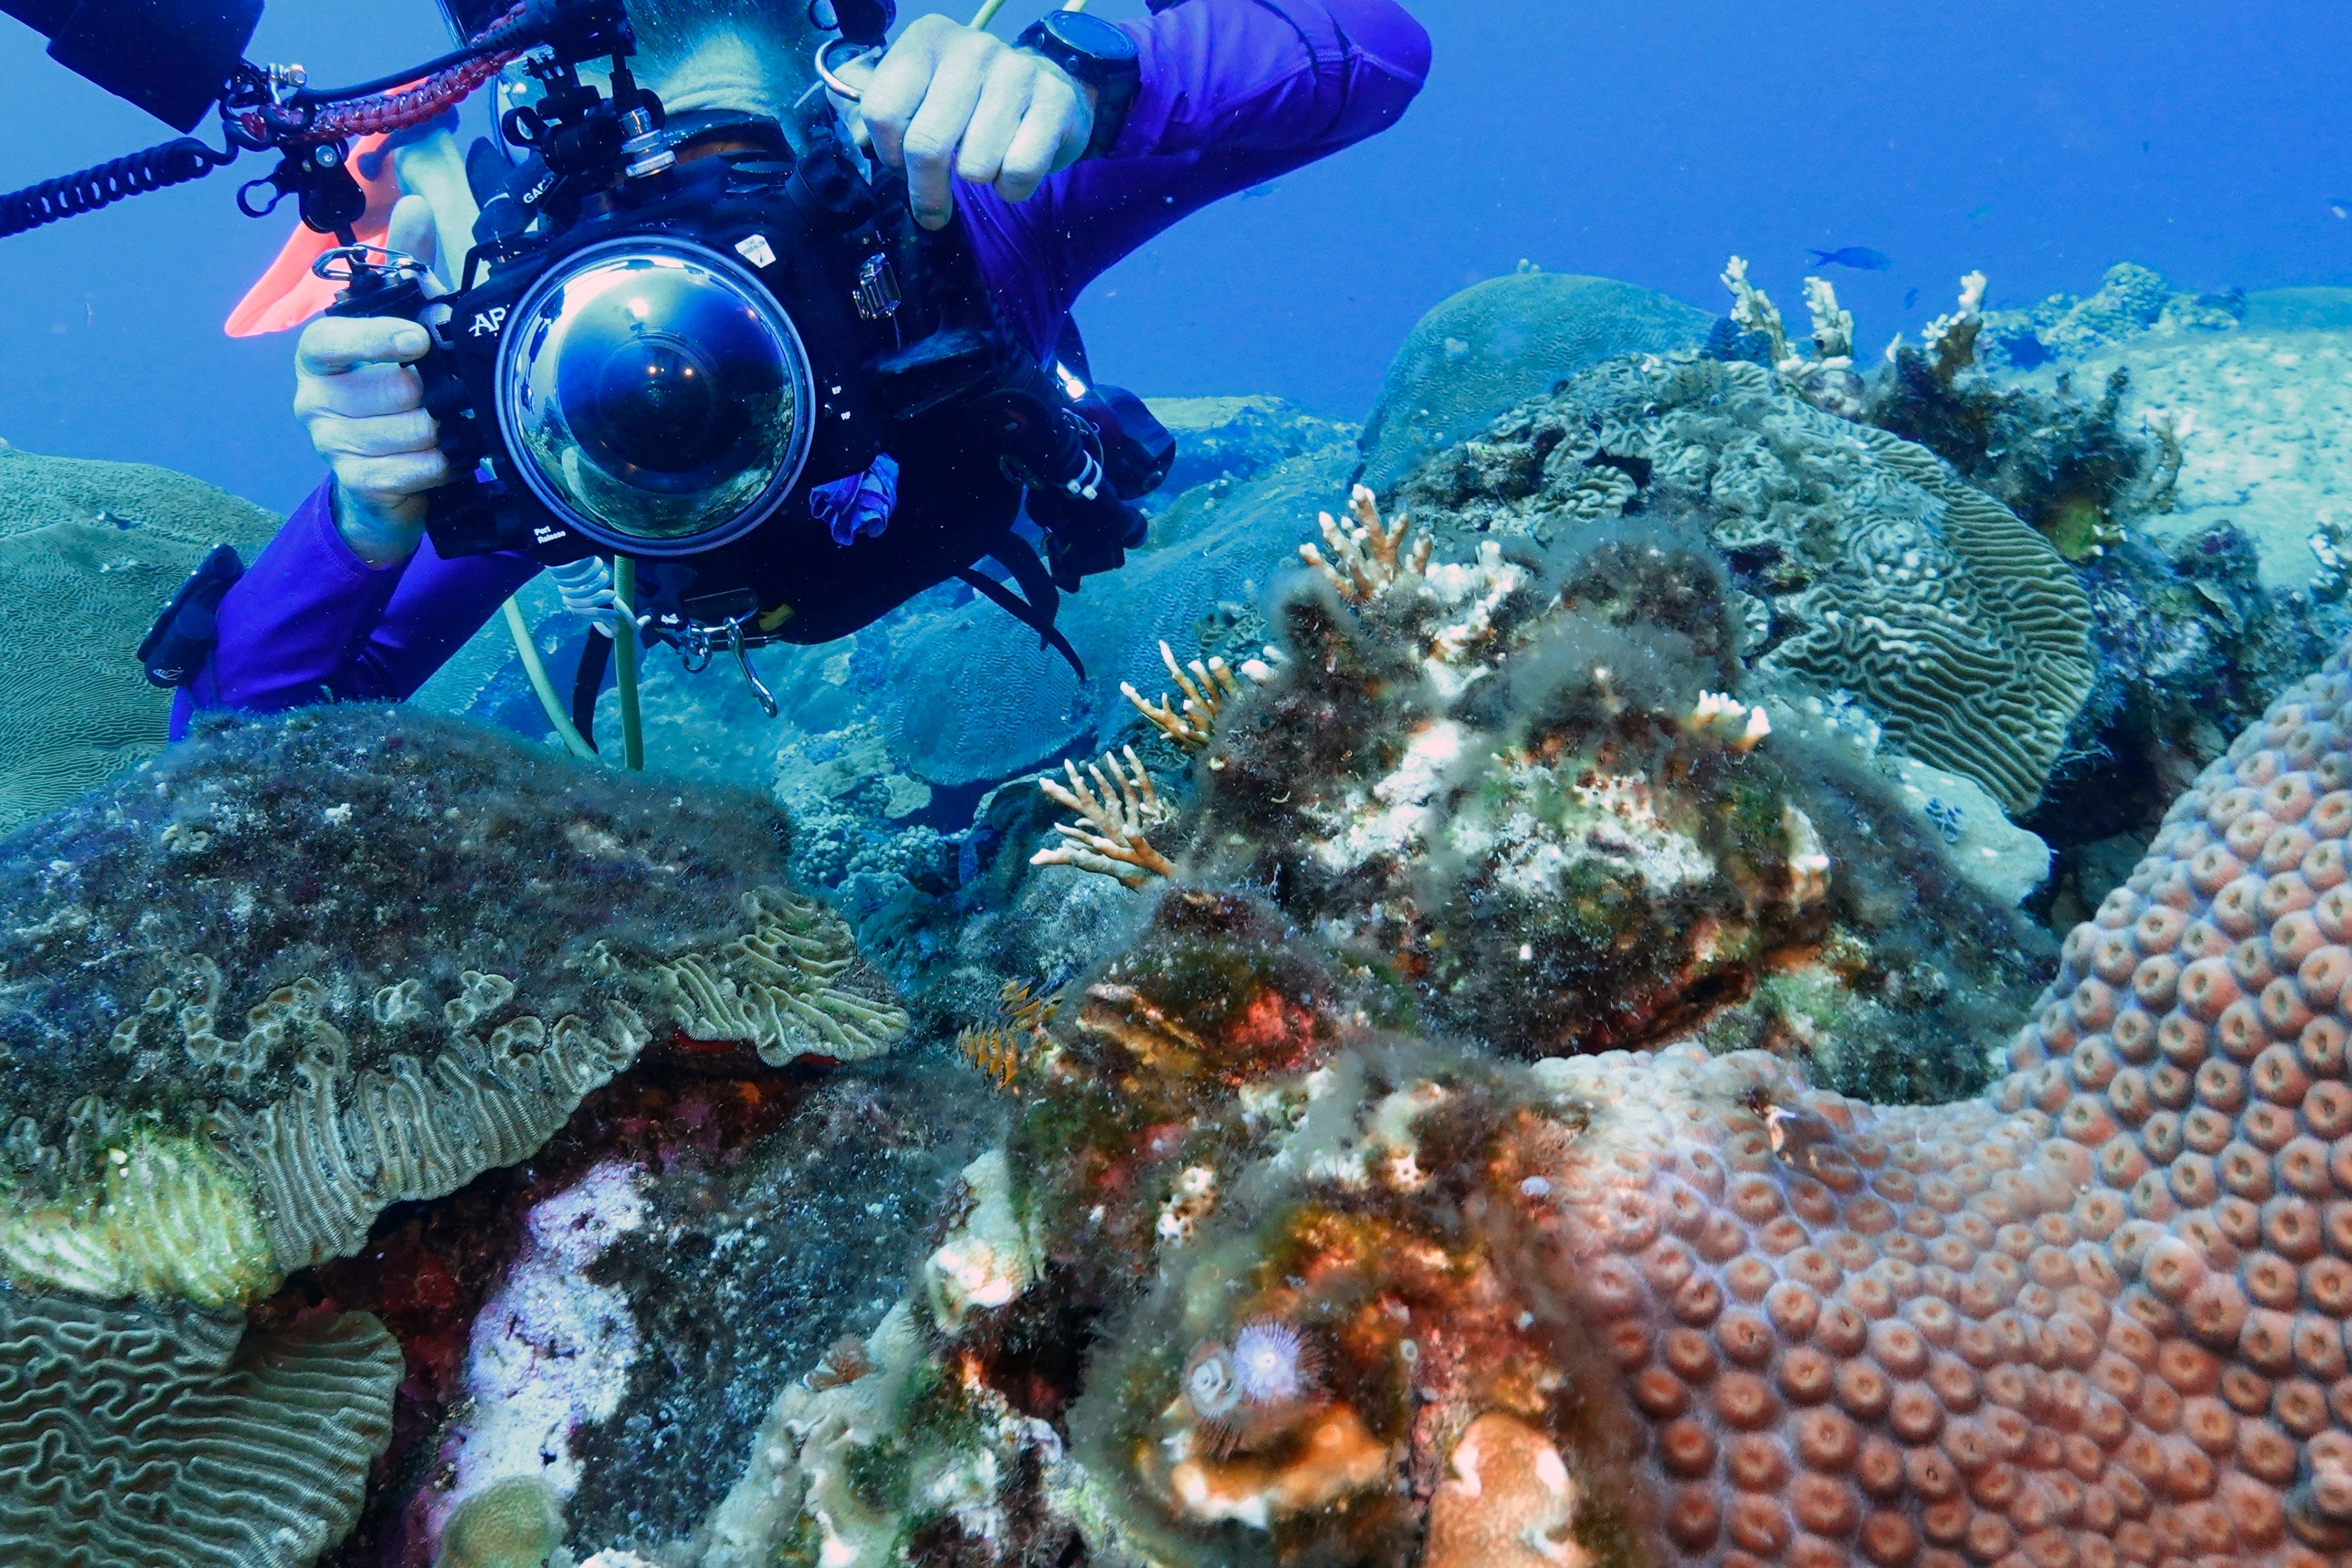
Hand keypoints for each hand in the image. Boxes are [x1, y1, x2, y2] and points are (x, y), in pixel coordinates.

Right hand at [292, 195, 449, 565]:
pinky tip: (448, 458)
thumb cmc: (398, 383)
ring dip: (440, 430)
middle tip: (451, 394)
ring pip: (401, 432)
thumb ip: (406, 266)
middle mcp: (313, 396)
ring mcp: (328, 441)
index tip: (419, 341)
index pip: (329, 338)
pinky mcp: (352, 480)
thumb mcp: (407, 319)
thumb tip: (415, 203)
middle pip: (383, 391)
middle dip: (431, 394)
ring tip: (451, 424)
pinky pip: (406, 471)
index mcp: (320, 352)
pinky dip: (438, 465)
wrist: (390, 471)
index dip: (374, 338)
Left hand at [847, 14, 1094, 230]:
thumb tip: (857, 136)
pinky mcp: (1054, 102)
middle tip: (933, 207)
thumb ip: (872, 109)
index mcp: (926, 40)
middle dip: (927, 190)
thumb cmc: (969, 101)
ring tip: (983, 164)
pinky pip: (1019, 172)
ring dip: (977, 182)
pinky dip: (1011, 188)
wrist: (1049, 88)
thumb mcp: (916, 93)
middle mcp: (971, 47)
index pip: (881, 112)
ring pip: (975, 165)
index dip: (888, 152)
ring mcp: (1016, 71)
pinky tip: (1009, 171)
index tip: (901, 162)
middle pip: (926, 144)